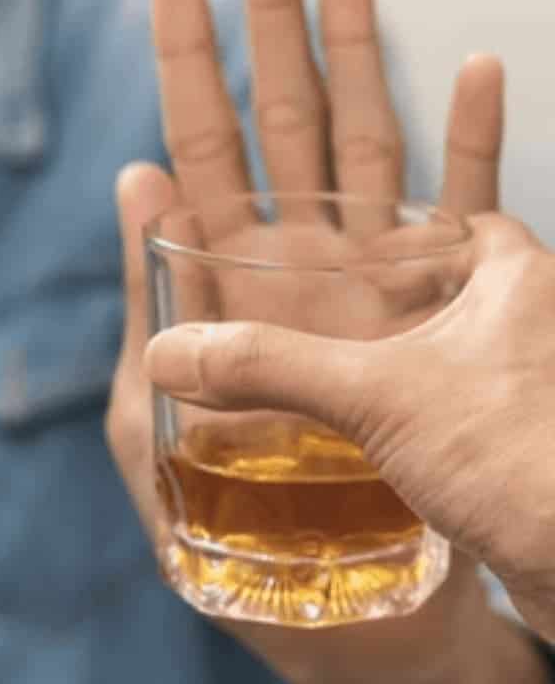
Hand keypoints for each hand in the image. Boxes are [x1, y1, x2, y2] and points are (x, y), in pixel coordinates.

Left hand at [106, 0, 545, 683]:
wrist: (352, 629)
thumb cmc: (242, 547)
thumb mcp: (163, 431)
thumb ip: (154, 306)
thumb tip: (136, 179)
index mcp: (219, 286)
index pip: (193, 144)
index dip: (182, 58)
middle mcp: (294, 267)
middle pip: (281, 113)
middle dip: (274, 14)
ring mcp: (368, 285)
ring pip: (365, 137)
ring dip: (360, 44)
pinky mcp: (439, 322)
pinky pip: (464, 212)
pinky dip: (471, 141)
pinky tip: (471, 70)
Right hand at [146, 215, 554, 639]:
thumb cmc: (533, 460)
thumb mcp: (376, 398)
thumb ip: (266, 365)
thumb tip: (166, 353)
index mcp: (523, 279)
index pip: (467, 220)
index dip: (405, 230)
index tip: (349, 249)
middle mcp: (546, 326)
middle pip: (465, 290)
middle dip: (403, 302)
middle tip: (335, 318)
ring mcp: (548, 395)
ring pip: (475, 360)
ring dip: (421, 370)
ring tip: (355, 391)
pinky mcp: (547, 457)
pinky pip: (485, 423)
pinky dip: (444, 432)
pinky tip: (405, 463)